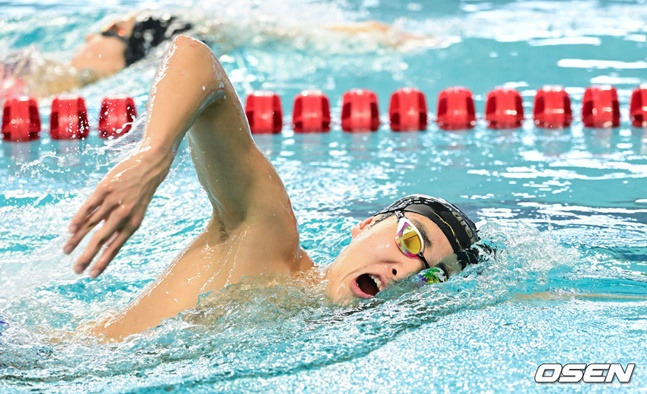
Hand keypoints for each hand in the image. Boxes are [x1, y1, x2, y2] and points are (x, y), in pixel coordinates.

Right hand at [63, 146, 171, 276]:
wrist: (151, 164)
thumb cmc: (142, 190)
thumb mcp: (138, 210)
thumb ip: (122, 225)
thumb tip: (104, 241)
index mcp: (134, 223)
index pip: (116, 247)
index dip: (104, 262)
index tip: (92, 275)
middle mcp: (124, 214)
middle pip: (101, 239)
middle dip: (88, 256)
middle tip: (76, 270)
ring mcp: (113, 201)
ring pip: (91, 224)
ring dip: (77, 239)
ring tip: (66, 251)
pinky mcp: (105, 188)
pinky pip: (89, 207)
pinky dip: (79, 219)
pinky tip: (70, 230)